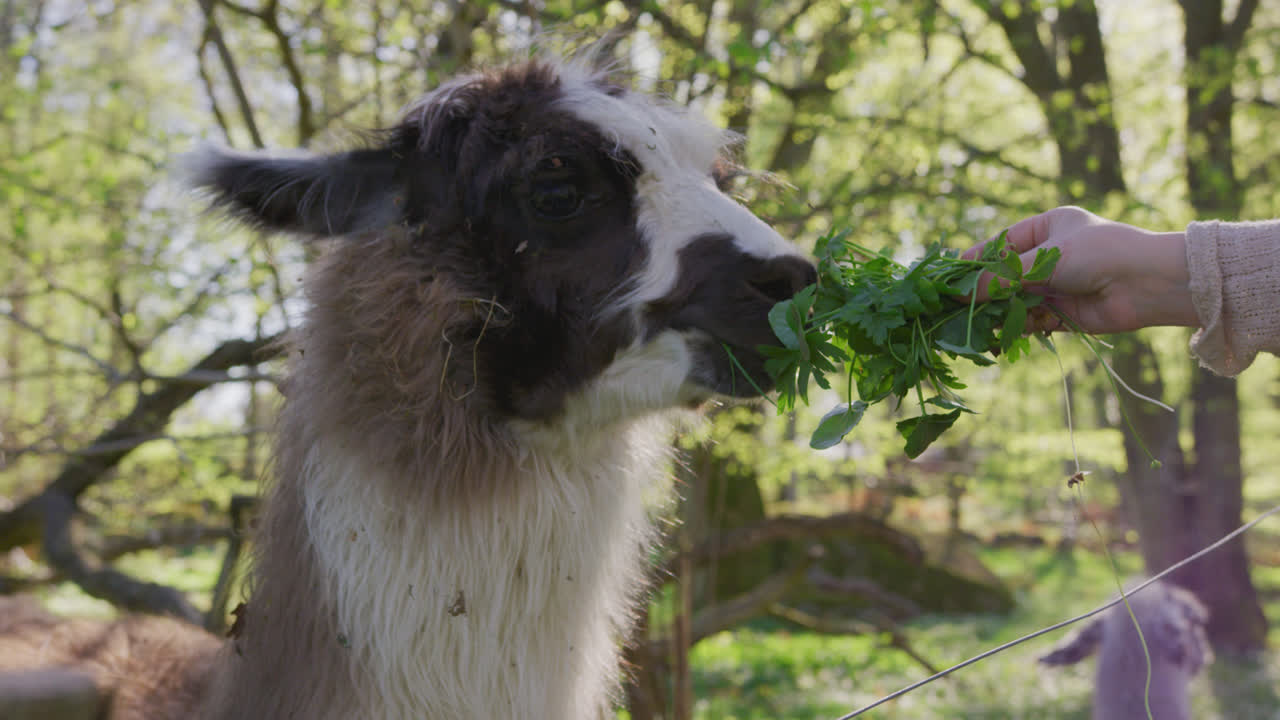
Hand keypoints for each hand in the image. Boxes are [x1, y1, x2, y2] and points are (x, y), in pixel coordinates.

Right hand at [966, 206, 1197, 333]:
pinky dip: (1020, 327)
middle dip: (985, 293)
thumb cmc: (1099, 253)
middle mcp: (1050, 256)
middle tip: (958, 308)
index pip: (1001, 244)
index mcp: (1048, 228)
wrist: (1148, 283)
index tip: (951, 277)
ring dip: (1001, 312)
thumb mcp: (1044, 260)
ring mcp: (1057, 285)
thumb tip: (959, 293)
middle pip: (1005, 276)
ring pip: (1015, 301)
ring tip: (982, 324)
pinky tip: (1011, 333)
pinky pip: (1031, 320)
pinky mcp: (1063, 313)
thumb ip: (1001, 278)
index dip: (976, 261)